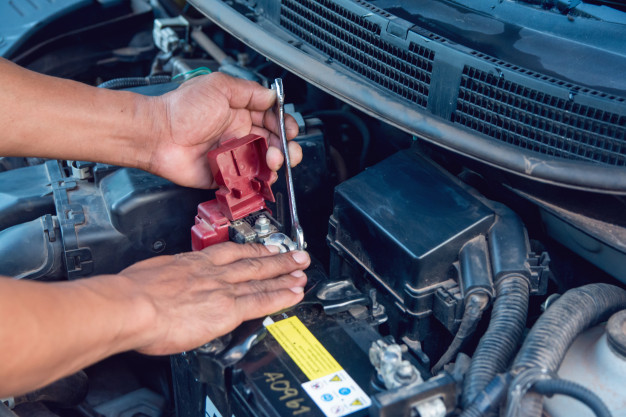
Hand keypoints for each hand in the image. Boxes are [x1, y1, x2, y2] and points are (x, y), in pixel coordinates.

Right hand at [120, 242, 309, 354]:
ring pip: (262, 279)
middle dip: (278, 258)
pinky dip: (281, 296)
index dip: (252, 250)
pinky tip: (294, 294)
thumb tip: (166, 286)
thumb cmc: (132, 293)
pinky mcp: (227, 308)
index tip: (264, 249)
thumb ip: (168, 279)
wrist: (131, 306)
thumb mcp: (151, 273)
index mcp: (193, 262)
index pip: (230, 253)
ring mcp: (222, 289)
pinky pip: (262, 300)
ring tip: (302, 271)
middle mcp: (212, 272)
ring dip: (285, 274)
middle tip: (297, 254)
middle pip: (252, 262)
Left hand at [148, 73, 301, 187]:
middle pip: (273, 143)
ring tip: (273, 163)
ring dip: (275, 165)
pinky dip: (257, 182)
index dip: (284, 126)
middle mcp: (238, 134)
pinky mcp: (224, 176)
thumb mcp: (219, 87)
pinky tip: (261, 177)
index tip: (289, 131)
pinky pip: (246, 181)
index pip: (271, 120)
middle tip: (285, 152)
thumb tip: (271, 96)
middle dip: (285, 148)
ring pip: (263, 164)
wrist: (158, 135)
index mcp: (239, 112)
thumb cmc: (181, 109)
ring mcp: (232, 156)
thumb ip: (248, 91)